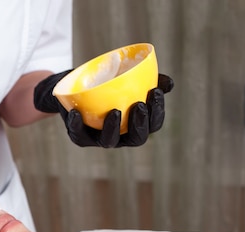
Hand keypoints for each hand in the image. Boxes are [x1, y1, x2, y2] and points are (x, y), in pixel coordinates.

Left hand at [34, 70, 173, 147]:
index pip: (153, 124)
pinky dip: (77, 124)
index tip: (155, 92)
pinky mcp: (79, 136)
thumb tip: (168, 83)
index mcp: (136, 124)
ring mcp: (99, 138)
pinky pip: (78, 134)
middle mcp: (120, 135)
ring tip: (115, 111)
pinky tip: (76, 113)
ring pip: (109, 141)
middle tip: (139, 105)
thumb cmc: (108, 84)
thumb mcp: (127, 78)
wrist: (77, 87)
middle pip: (136, 138)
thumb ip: (149, 80)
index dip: (157, 112)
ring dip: (113, 128)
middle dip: (140, 124)